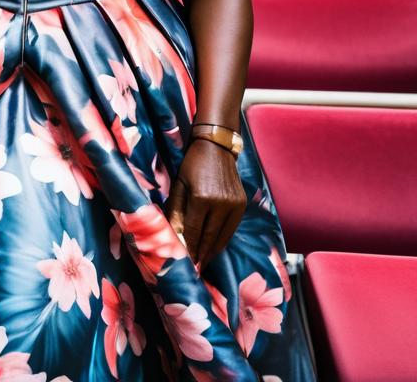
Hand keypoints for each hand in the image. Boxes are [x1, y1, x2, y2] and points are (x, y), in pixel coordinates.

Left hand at [163, 138, 245, 267]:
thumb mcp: (179, 184)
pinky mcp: (242, 204)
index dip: (190, 249)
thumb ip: (176, 210)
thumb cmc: (192, 164)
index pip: (193, 231)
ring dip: (213, 251)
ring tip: (204, 262)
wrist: (216, 147)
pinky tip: (214, 247)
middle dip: (201, 255)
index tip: (186, 264)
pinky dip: (222, 240)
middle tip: (195, 270)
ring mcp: (234, 205)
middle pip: (209, 238)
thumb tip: (173, 235)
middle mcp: (221, 203)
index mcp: (201, 198)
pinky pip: (231, 228)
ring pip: (222, 236)